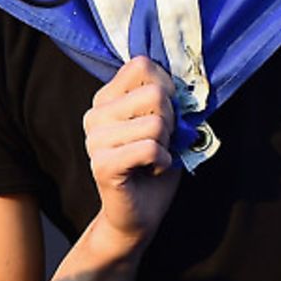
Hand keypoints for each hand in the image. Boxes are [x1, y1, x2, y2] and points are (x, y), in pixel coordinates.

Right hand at [83, 54, 182, 245]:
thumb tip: (186, 78)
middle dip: (171, 121)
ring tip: (152, 159)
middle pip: (155, 93)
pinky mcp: (102, 164)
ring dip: (165, 145)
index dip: (167, 87)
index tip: (165, 113)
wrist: (140, 214)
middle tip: (159, 143)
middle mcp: (95, 115)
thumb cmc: (154, 165)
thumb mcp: (165, 122)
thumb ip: (168, 97)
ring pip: (155, 123)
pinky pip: (149, 148)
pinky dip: (162, 161)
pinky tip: (152, 171)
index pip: (141, 65)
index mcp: (107, 99)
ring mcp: (94, 140)